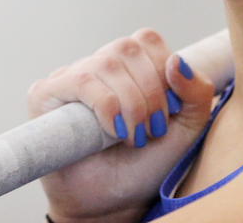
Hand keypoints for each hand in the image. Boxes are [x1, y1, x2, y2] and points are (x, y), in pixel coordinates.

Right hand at [27, 28, 216, 222]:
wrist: (113, 202)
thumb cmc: (146, 165)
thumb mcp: (187, 129)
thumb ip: (197, 93)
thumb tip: (176, 60)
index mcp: (129, 67)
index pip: (147, 40)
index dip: (163, 70)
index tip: (169, 110)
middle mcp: (98, 66)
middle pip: (127, 49)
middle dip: (150, 91)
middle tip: (153, 129)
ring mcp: (69, 78)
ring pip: (106, 64)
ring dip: (130, 103)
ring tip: (133, 136)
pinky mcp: (45, 94)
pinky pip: (81, 81)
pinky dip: (106, 106)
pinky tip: (112, 131)